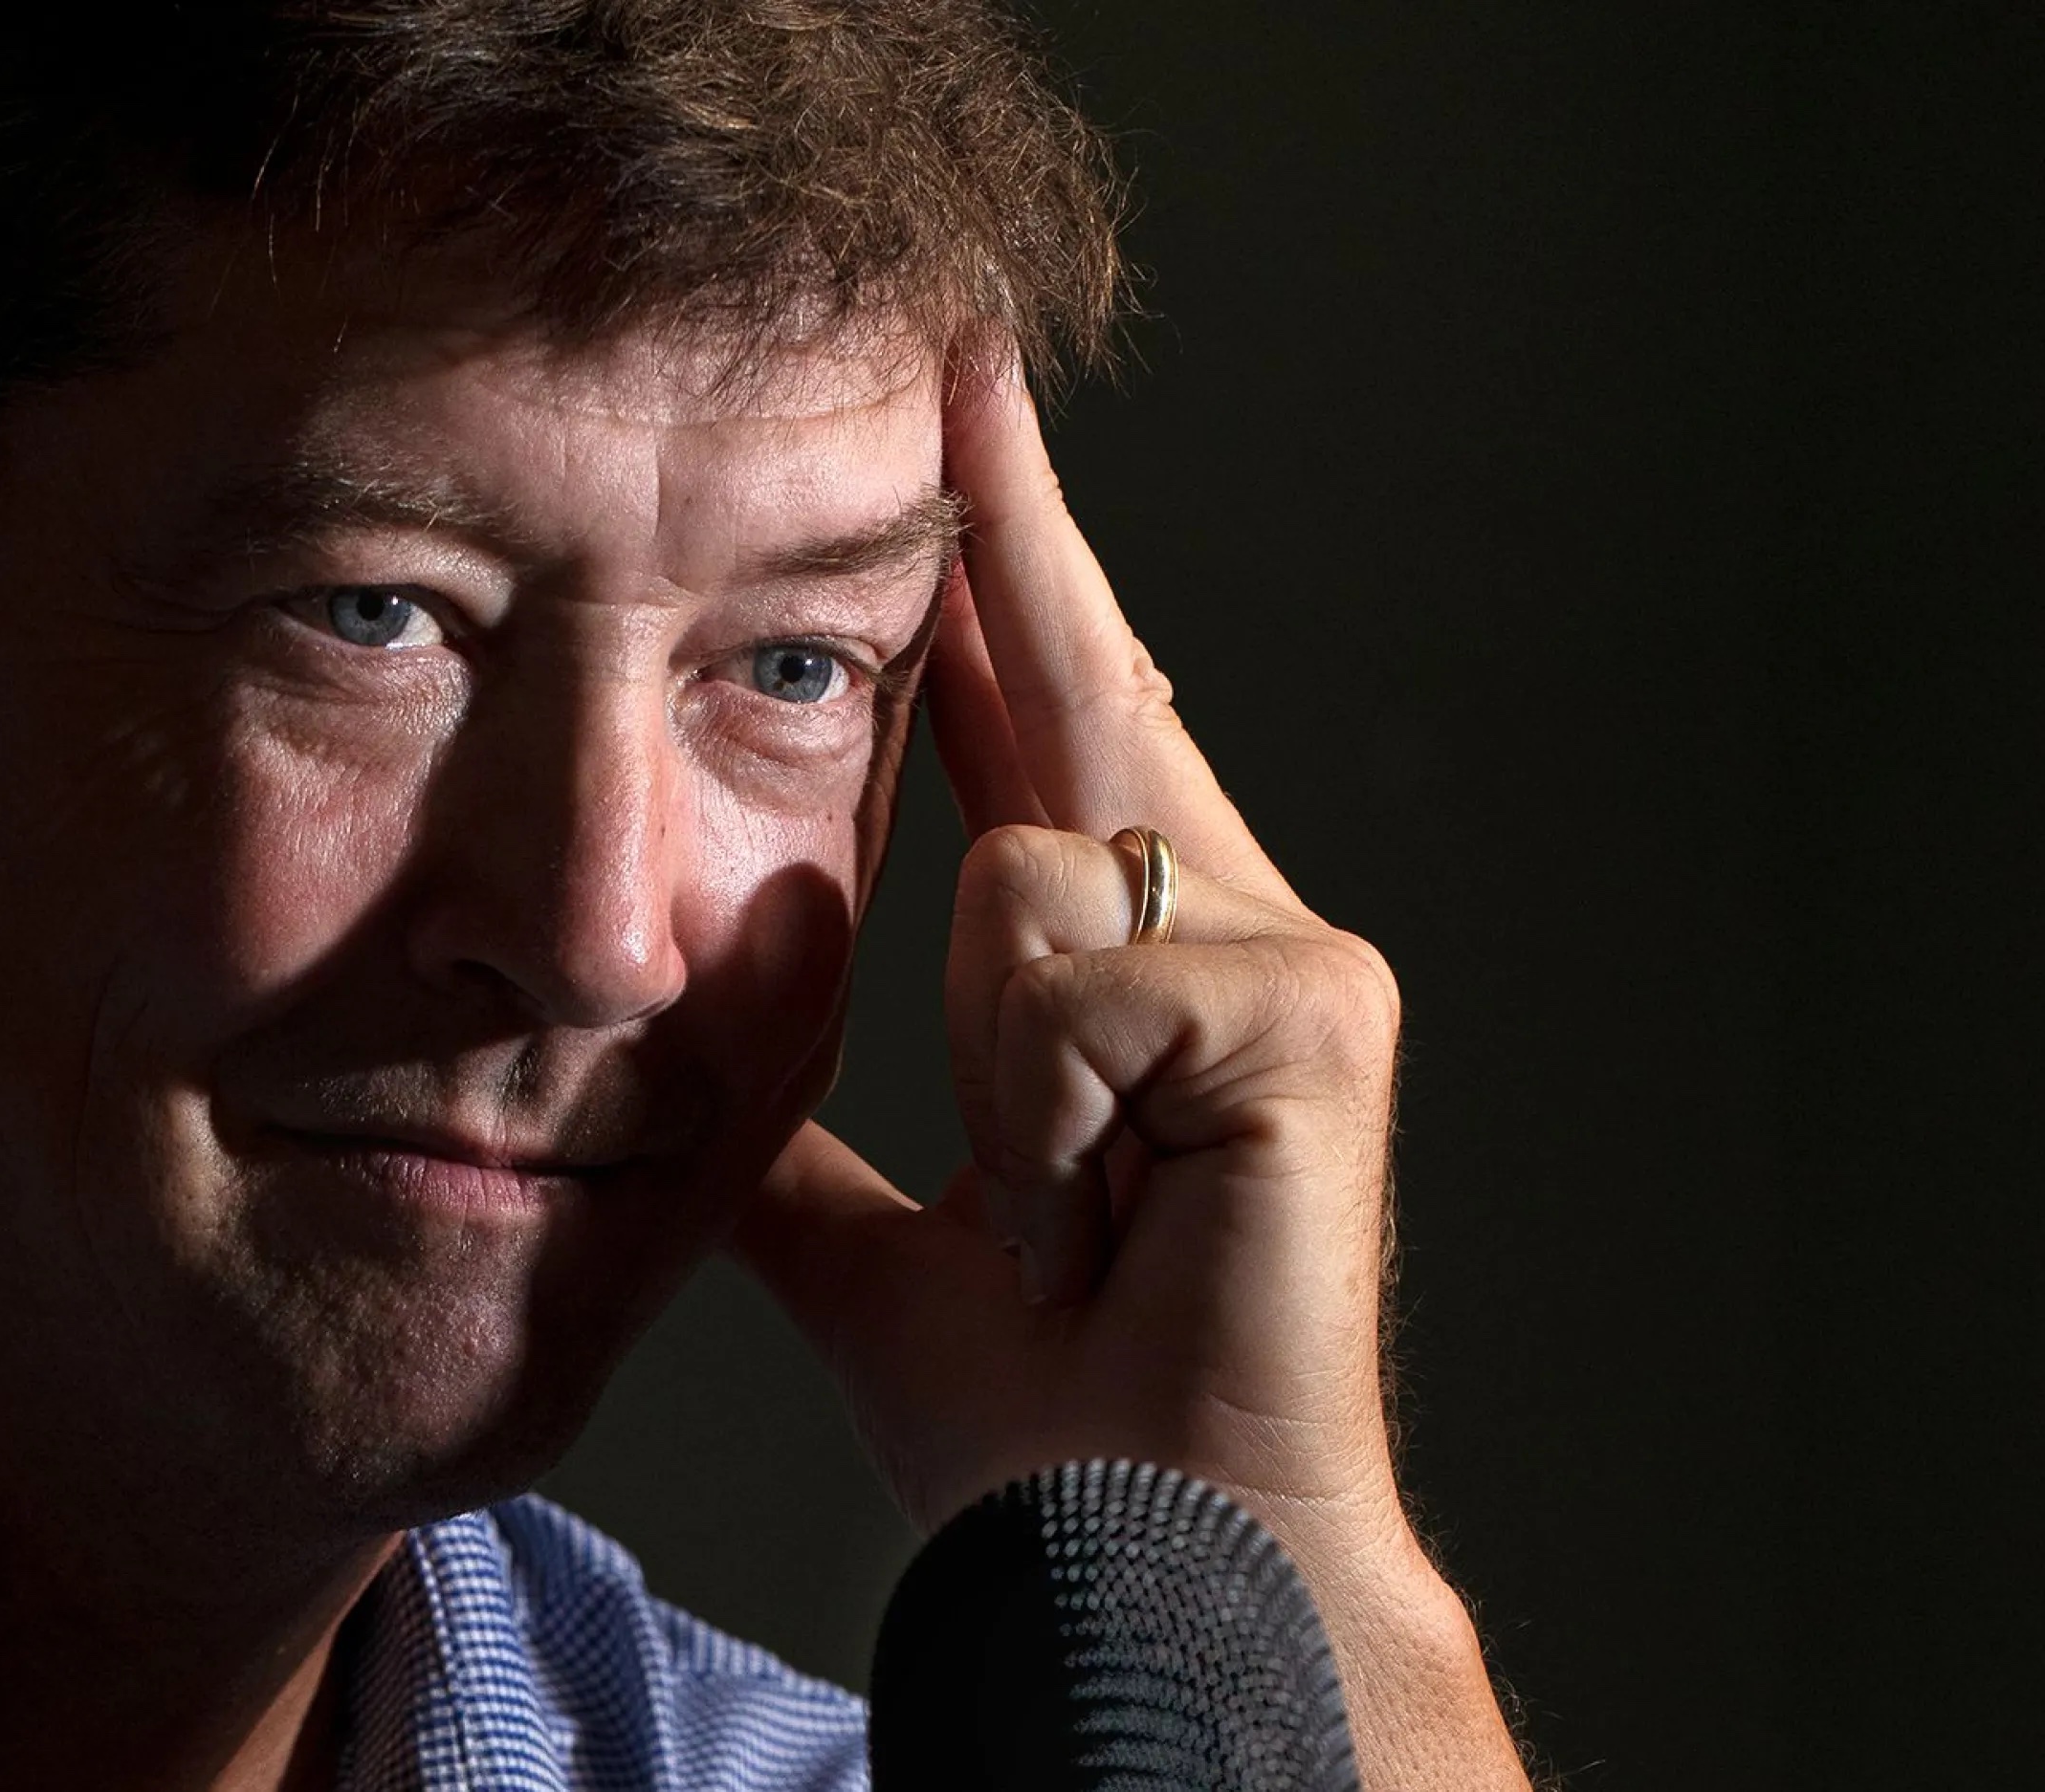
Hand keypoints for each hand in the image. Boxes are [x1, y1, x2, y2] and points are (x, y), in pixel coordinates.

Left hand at [730, 360, 1528, 1789]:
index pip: (1040, 739)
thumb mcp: (889, 1245)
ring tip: (1051, 1206)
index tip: (951, 450)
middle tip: (962, 359)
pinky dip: (1040, 1118)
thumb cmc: (1053, 1428)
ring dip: (983, 1069)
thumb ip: (818, 1143)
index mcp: (1124, 973)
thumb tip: (730, 1069)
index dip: (989, 591)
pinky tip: (1098, 1210)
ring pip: (1021, 873)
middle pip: (1078, 697)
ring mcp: (1287, 958)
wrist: (1140, 1564)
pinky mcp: (1313, 1011)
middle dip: (1011, 539)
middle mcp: (1224, 928)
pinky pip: (1070, 974)